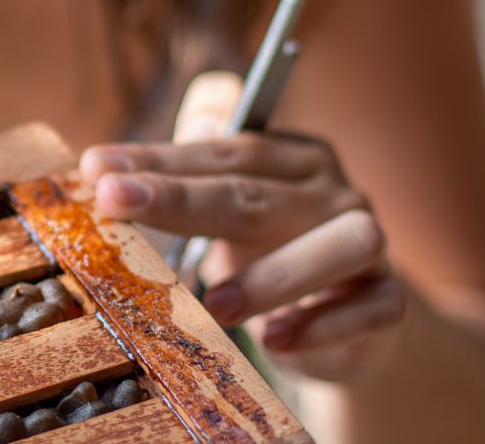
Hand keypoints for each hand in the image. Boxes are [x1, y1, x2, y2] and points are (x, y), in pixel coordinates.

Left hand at [80, 72, 410, 382]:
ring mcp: (371, 244)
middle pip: (255, 190)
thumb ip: (197, 170)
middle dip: (180, 197)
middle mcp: (335, 190)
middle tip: (116, 201)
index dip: (158, 156)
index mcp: (292, 158)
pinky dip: (325, 324)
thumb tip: (151, 143)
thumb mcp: (232, 207)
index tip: (95, 167)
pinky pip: (374, 308)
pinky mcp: (390, 301)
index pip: (220, 148)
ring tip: (213, 305)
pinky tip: (277, 341)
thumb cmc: (273, 252)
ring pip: (341, 244)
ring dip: (273, 275)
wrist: (351, 320)